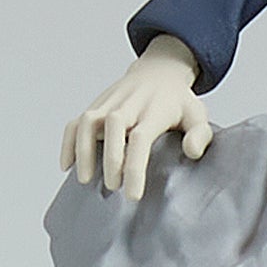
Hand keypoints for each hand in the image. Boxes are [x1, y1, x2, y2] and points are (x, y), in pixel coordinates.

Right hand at [61, 34, 212, 203]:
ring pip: (88, 120)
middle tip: (112, 188)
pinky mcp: (95, 105)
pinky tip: (67, 165)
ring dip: (83, 150)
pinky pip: (75, 121)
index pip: (141, 138)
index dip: (134, 167)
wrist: (159, 72)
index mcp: (154, 110)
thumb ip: (200, 135)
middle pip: (113, 125)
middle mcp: (129, 104)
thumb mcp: (198, 115)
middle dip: (109, 158)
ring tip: (84, 180)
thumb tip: (191, 152)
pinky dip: (68, 141)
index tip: (132, 195)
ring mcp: (109, 103)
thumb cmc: (178, 102)